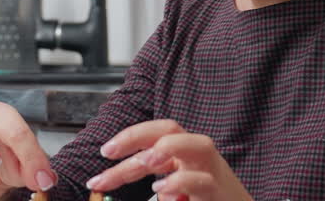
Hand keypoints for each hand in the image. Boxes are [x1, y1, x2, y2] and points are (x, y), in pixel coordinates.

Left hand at [90, 120, 250, 200]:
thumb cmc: (205, 200)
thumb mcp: (173, 191)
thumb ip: (157, 184)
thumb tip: (120, 180)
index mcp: (182, 152)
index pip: (154, 133)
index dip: (128, 138)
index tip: (105, 151)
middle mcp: (197, 155)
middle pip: (167, 131)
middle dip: (136, 138)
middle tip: (108, 152)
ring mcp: (212, 170)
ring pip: (195, 145)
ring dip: (166, 149)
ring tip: (142, 161)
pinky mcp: (219, 191)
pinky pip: (201, 180)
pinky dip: (180, 182)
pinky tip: (161, 188)